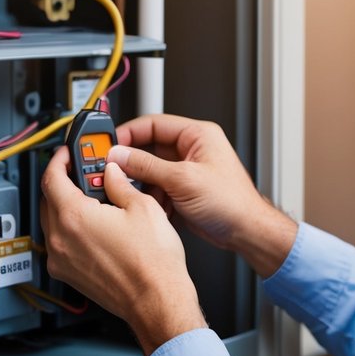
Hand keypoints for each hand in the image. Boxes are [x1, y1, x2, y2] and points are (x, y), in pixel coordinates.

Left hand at [40, 146, 206, 355]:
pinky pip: (60, 244)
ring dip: (65, 205)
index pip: (51, 177)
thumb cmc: (152, 263)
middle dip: (63, 181)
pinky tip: (94, 225)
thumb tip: (113, 173)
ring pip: (52, 222)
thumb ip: (120, 184)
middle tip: (83, 172)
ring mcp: (62, 261)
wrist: (157, 300)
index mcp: (74, 217)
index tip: (66, 153)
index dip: (59, 159)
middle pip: (48, 199)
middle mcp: (60, 241)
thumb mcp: (142, 207)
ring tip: (93, 199)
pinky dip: (70, 229)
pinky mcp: (69, 275)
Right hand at [110, 114, 297, 277]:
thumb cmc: (232, 201)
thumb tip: (120, 155)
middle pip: (148, 148)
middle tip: (111, 170)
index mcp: (197, 135)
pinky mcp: (182, 190)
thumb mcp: (183, 179)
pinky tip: (148, 206)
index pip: (153, 124)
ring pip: (149, 171)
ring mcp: (186, 171)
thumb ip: (148, 166)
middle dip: (131, 162)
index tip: (109, 145)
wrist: (245, 231)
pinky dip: (149, 198)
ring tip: (131, 192)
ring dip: (140, 183)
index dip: (129, 133)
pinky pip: (156, 188)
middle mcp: (191, 150)